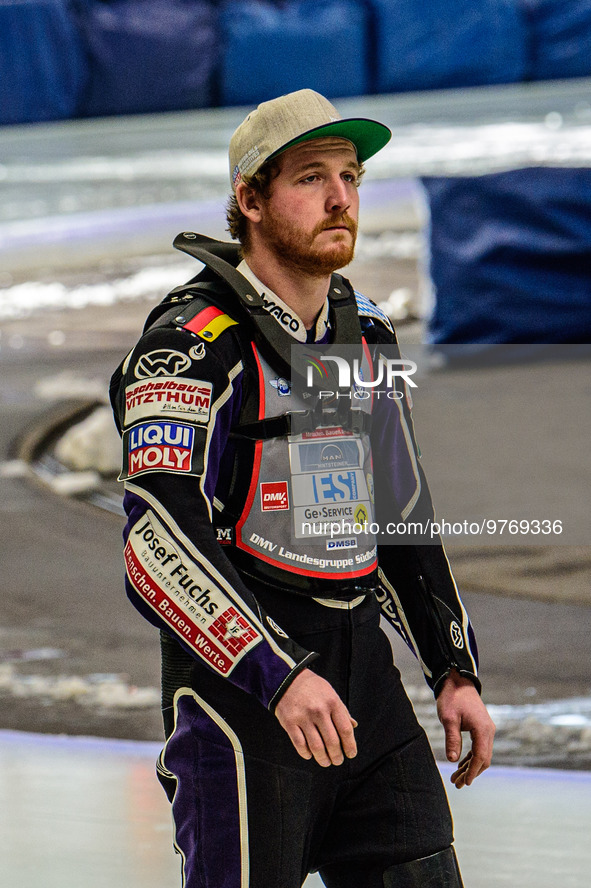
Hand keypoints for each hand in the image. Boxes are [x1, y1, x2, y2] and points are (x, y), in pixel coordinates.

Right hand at [275, 668, 357, 766]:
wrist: (286, 679)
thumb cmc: (312, 688)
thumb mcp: (330, 693)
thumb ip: (342, 710)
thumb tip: (354, 726)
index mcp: (332, 702)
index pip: (345, 730)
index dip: (350, 745)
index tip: (351, 754)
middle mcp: (319, 710)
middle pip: (332, 742)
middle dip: (337, 756)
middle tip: (337, 761)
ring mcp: (303, 717)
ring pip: (316, 747)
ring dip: (323, 759)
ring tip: (326, 762)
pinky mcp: (289, 722)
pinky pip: (300, 745)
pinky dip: (306, 754)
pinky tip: (310, 755)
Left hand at [436, 669, 494, 788]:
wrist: (458, 681)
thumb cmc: (452, 697)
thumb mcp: (449, 718)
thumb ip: (452, 739)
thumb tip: (453, 760)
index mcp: (483, 729)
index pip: (480, 757)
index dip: (473, 772)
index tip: (465, 783)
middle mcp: (488, 731)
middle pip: (483, 759)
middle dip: (471, 772)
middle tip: (457, 783)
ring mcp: (486, 730)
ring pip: (481, 754)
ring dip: (470, 767)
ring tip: (456, 778)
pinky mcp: (481, 728)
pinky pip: (479, 748)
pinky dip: (470, 758)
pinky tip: (460, 764)